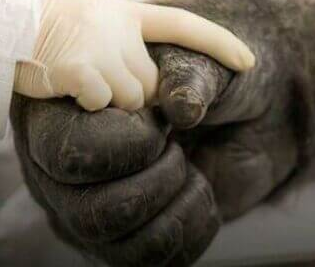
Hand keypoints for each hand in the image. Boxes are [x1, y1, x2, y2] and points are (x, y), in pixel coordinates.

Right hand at [12, 0, 314, 264]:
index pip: (66, 151)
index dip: (122, 145)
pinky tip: (199, 189)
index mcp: (71, 110)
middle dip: (152, 183)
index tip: (160, 123)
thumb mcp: (204, 66)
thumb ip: (190, 76)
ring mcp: (94, 206)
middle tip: (177, 147)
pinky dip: (188, 227)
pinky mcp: (126, 236)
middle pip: (87, 212)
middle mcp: (69, 166)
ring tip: (189, 167)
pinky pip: (143, 260)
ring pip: (115, 244)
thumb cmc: (212, 81)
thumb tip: (180, 109)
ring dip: (170, 207)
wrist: (248, 113)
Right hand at [14, 0, 254, 110]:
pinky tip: (67, 88)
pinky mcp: (78, 69)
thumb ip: (126, 42)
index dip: (219, 44)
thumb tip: (149, 86)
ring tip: (78, 81)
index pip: (183, 24)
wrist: (1, 21)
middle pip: (151, 83)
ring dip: (110, 103)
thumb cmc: (45, 26)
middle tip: (98, 79)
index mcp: (125, 11)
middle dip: (135, 93)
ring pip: (131, 100)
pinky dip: (87, 105)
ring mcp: (99, 46)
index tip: (250, 61)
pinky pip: (102, 104)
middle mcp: (118, 26)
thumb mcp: (93, 17)